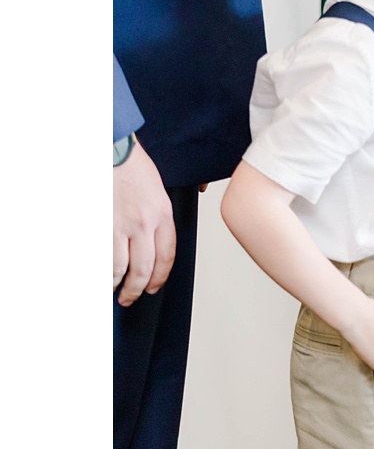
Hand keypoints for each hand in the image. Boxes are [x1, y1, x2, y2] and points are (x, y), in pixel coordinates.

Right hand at [113, 138, 175, 305]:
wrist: (109, 150)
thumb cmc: (132, 165)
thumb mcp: (160, 186)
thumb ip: (166, 209)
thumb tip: (198, 192)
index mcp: (162, 214)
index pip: (167, 255)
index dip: (160, 276)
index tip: (154, 286)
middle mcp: (144, 224)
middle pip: (144, 268)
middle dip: (138, 289)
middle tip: (131, 298)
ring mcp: (119, 227)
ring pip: (120, 268)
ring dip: (116, 285)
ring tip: (113, 292)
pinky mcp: (99, 226)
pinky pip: (100, 258)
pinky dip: (100, 273)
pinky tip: (99, 278)